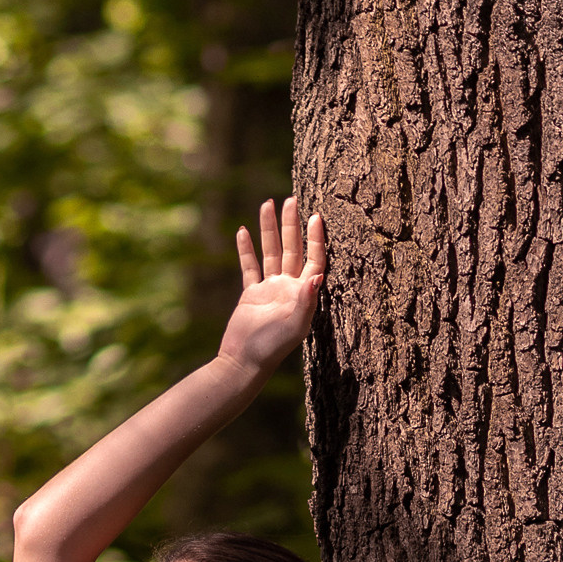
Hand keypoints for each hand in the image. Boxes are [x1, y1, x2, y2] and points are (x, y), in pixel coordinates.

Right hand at [218, 195, 327, 377]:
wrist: (245, 361)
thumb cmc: (272, 347)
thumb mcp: (294, 324)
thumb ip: (306, 299)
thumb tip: (319, 274)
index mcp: (304, 293)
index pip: (313, 259)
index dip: (316, 238)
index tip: (316, 216)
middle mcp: (289, 287)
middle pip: (292, 249)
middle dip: (291, 224)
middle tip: (291, 200)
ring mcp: (270, 289)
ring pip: (270, 252)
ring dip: (269, 229)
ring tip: (266, 204)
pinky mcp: (251, 293)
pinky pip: (249, 267)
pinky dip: (246, 249)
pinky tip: (243, 231)